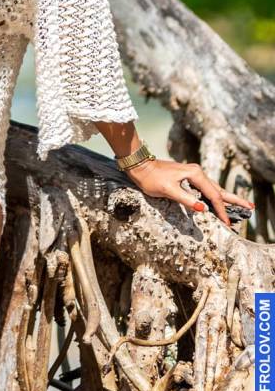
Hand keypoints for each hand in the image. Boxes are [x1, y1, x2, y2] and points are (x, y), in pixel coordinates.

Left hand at [126, 158, 253, 229]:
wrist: (140, 166)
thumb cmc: (152, 178)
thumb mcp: (168, 190)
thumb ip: (186, 199)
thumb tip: (203, 209)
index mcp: (195, 174)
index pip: (213, 196)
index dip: (221, 211)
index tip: (228, 224)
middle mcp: (196, 172)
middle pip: (219, 190)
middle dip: (234, 200)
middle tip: (251, 207)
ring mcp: (193, 174)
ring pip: (214, 188)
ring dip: (226, 197)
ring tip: (241, 204)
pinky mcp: (188, 177)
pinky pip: (207, 188)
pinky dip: (215, 195)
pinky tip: (219, 200)